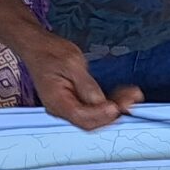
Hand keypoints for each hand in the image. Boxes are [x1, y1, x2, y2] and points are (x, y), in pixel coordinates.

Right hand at [16, 32, 139, 129]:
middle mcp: (61, 110)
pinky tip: (122, 95)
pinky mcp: (74, 102)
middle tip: (131, 99)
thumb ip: (87, 85)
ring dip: (115, 108)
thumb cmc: (51, 52)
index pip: (82, 117)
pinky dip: (109, 103)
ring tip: (132, 96)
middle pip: (90, 122)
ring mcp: (67, 108)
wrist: (37, 47)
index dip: (102, 115)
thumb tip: (101, 102)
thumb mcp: (72, 64)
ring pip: (94, 117)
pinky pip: (93, 109)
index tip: (118, 106)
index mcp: (57, 102)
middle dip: (113, 113)